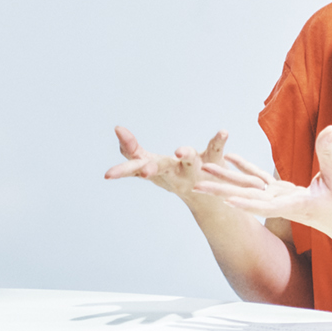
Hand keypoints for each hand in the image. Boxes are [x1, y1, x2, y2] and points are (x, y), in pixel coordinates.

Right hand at [105, 126, 229, 201]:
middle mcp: (175, 173)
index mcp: (157, 172)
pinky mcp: (215, 162)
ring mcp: (196, 169)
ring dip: (185, 157)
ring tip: (181, 152)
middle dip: (152, 169)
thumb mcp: (151, 167)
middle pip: (161, 169)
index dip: (124, 168)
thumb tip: (117, 129)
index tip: (109, 174)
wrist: (210, 200)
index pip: (137, 166)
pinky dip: (218, 141)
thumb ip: (132, 151)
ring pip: (190, 163)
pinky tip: (223, 131)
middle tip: (145, 171)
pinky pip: (216, 150)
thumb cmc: (175, 178)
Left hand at [194, 125, 331, 247]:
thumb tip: (329, 129)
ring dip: (224, 181)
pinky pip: (258, 180)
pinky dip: (244, 170)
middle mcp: (281, 205)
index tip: (227, 201)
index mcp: (294, 205)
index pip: (266, 206)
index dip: (247, 203)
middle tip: (195, 186)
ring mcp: (280, 200)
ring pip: (247, 189)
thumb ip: (328, 154)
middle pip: (246, 197)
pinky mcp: (282, 194)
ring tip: (201, 173)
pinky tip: (230, 158)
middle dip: (221, 190)